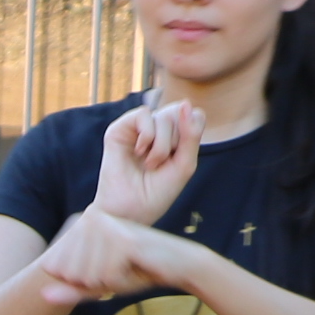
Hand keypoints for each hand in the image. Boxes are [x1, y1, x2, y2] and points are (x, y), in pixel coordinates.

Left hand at [29, 206, 187, 306]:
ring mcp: (106, 227)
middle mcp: (90, 219)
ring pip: (90, 278)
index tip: (105, 270)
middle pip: (73, 275)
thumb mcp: (99, 285)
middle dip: (96, 283)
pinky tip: (137, 266)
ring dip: (111, 283)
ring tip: (128, 267)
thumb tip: (42, 296)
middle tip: (119, 270)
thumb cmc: (136, 272)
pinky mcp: (123, 240)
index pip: (58, 269)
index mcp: (80, 223)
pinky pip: (109, 279)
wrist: (177, 265)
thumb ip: (71, 290)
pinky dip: (124, 282)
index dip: (82, 282)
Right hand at [92, 100, 203, 225]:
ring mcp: (137, 128)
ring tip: (149, 164)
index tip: (179, 156)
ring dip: (161, 146)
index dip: (192, 132)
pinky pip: (143, 114)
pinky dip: (147, 136)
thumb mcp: (185, 164)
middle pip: (179, 112)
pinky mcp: (120, 129)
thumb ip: (191, 134)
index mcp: (175, 138)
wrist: (130, 212)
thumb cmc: (157, 193)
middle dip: (176, 140)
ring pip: (163, 116)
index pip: (194, 114)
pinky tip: (139, 152)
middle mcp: (156, 130)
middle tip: (162, 163)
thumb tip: (184, 102)